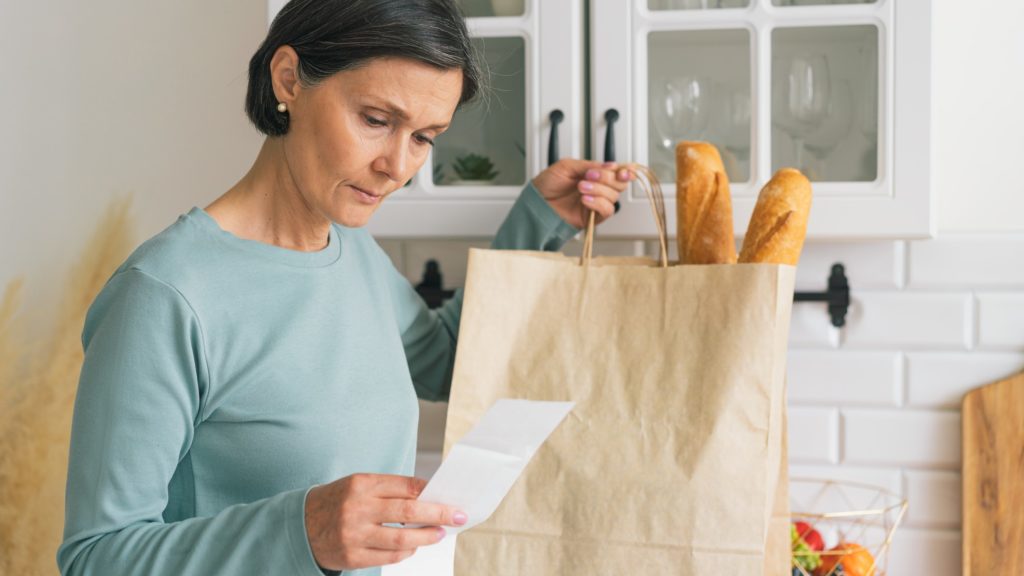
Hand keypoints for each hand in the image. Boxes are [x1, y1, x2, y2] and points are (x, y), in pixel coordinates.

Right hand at [304, 473, 466, 570]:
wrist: (300, 525)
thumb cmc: (338, 501)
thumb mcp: (359, 485)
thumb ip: (390, 489)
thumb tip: (428, 497)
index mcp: (361, 484)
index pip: (405, 486)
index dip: (431, 493)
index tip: (450, 497)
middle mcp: (357, 508)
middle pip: (408, 512)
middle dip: (438, 514)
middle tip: (458, 516)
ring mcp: (354, 535)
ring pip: (401, 540)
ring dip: (426, 537)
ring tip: (439, 534)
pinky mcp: (352, 556)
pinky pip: (388, 557)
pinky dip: (405, 553)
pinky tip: (413, 548)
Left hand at [532, 159, 634, 228]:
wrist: (537, 203)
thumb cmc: (547, 185)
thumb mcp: (567, 166)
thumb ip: (589, 165)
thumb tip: (609, 165)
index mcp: (594, 174)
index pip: (617, 172)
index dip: (624, 170)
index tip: (620, 169)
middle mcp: (598, 188)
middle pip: (620, 184)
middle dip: (608, 178)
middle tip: (590, 175)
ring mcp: (596, 202)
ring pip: (614, 196)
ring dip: (599, 189)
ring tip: (581, 188)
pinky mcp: (593, 217)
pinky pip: (606, 210)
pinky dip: (597, 203)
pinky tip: (585, 200)